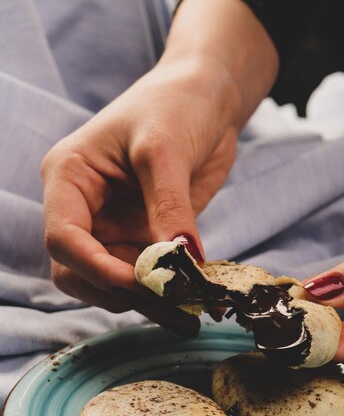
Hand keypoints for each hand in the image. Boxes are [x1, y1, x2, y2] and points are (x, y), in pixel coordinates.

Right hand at [42, 0, 276, 333]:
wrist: (208, 100)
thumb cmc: (176, 104)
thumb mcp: (166, 150)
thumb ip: (169, 208)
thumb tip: (181, 263)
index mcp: (70, 178)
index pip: (63, 237)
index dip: (95, 267)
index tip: (139, 282)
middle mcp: (85, 209)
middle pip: (79, 271)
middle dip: (118, 291)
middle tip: (168, 302)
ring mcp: (113, 227)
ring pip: (113, 283)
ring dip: (147, 301)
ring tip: (189, 314)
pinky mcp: (143, 239)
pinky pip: (147, 278)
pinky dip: (166, 294)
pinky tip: (193, 305)